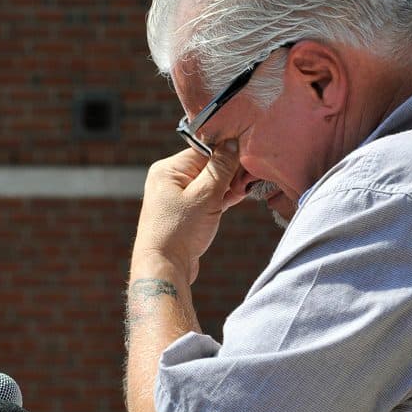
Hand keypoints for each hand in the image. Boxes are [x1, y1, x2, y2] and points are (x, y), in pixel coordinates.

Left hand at [133, 142, 241, 283]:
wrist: (165, 268)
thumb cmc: (179, 231)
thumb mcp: (205, 196)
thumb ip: (221, 168)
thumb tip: (232, 142)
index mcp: (168, 169)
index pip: (205, 149)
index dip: (228, 155)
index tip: (247, 163)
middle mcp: (170, 179)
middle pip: (209, 165)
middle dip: (230, 172)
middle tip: (245, 183)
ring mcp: (178, 196)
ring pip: (211, 182)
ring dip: (229, 186)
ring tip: (242, 192)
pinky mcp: (186, 211)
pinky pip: (208, 197)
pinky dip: (223, 197)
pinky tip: (238, 197)